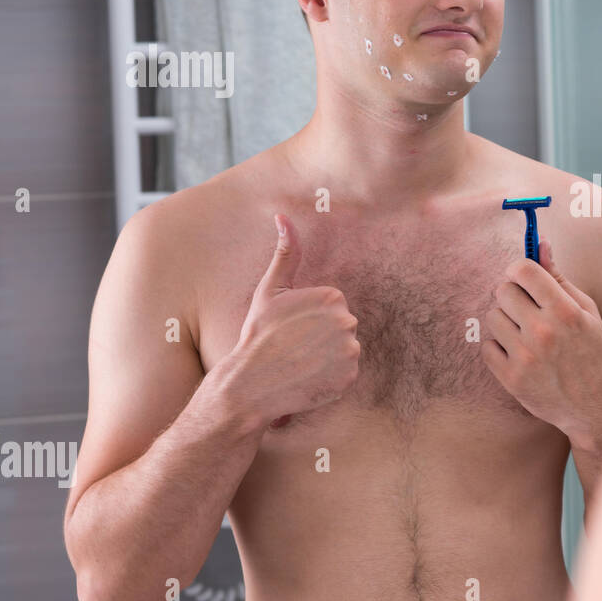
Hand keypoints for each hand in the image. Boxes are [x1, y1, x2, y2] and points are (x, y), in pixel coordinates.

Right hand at [222, 213, 359, 428]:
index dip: (312, 318)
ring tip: (301, 363)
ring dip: (328, 358)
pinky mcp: (350, 377)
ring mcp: (350, 350)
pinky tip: (309, 378)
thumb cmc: (258, 335)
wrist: (251, 384)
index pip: (334, 306)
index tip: (293, 328)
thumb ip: (286, 253)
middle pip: (343, 327)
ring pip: (346, 350)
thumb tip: (283, 217)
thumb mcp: (269, 291)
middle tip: (295, 347)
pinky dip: (332, 378)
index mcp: (332, 296)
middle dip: (323, 337)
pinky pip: (347, 373)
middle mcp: (347, 321)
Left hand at [481, 239, 601, 446]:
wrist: (591, 405)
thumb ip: (560, 277)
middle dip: (512, 295)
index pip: (523, 270)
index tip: (523, 278)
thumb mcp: (586, 311)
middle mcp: (543, 332)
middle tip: (526, 309)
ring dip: (505, 321)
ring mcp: (524, 357)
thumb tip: (540, 244)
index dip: (519, 270)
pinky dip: (499, 348)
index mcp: (564, 312)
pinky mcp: (510, 378)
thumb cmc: (590, 352)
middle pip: (503, 290)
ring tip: (524, 334)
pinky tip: (518, 354)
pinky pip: (486, 346)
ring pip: (492, 317)